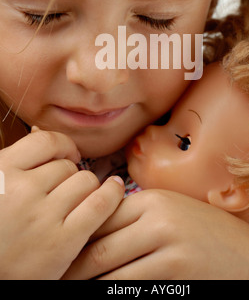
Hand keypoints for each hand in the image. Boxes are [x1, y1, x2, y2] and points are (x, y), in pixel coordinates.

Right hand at [0, 129, 123, 279]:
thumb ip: (18, 162)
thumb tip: (40, 129)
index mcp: (1, 171)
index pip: (46, 141)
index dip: (62, 147)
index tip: (67, 156)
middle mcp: (22, 190)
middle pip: (68, 166)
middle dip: (70, 177)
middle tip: (63, 194)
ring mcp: (43, 215)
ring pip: (86, 182)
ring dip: (87, 189)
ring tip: (77, 202)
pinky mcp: (63, 241)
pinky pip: (100, 204)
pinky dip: (112, 194)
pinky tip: (115, 190)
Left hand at [63, 189, 248, 279]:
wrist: (241, 251)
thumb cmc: (196, 228)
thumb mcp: (166, 210)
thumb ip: (131, 213)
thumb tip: (85, 226)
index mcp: (150, 201)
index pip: (98, 220)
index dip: (73, 239)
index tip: (57, 253)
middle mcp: (157, 221)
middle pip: (99, 251)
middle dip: (73, 269)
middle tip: (54, 278)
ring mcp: (169, 251)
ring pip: (110, 275)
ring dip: (87, 284)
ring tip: (69, 286)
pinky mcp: (178, 276)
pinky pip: (132, 289)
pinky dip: (114, 292)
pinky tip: (104, 290)